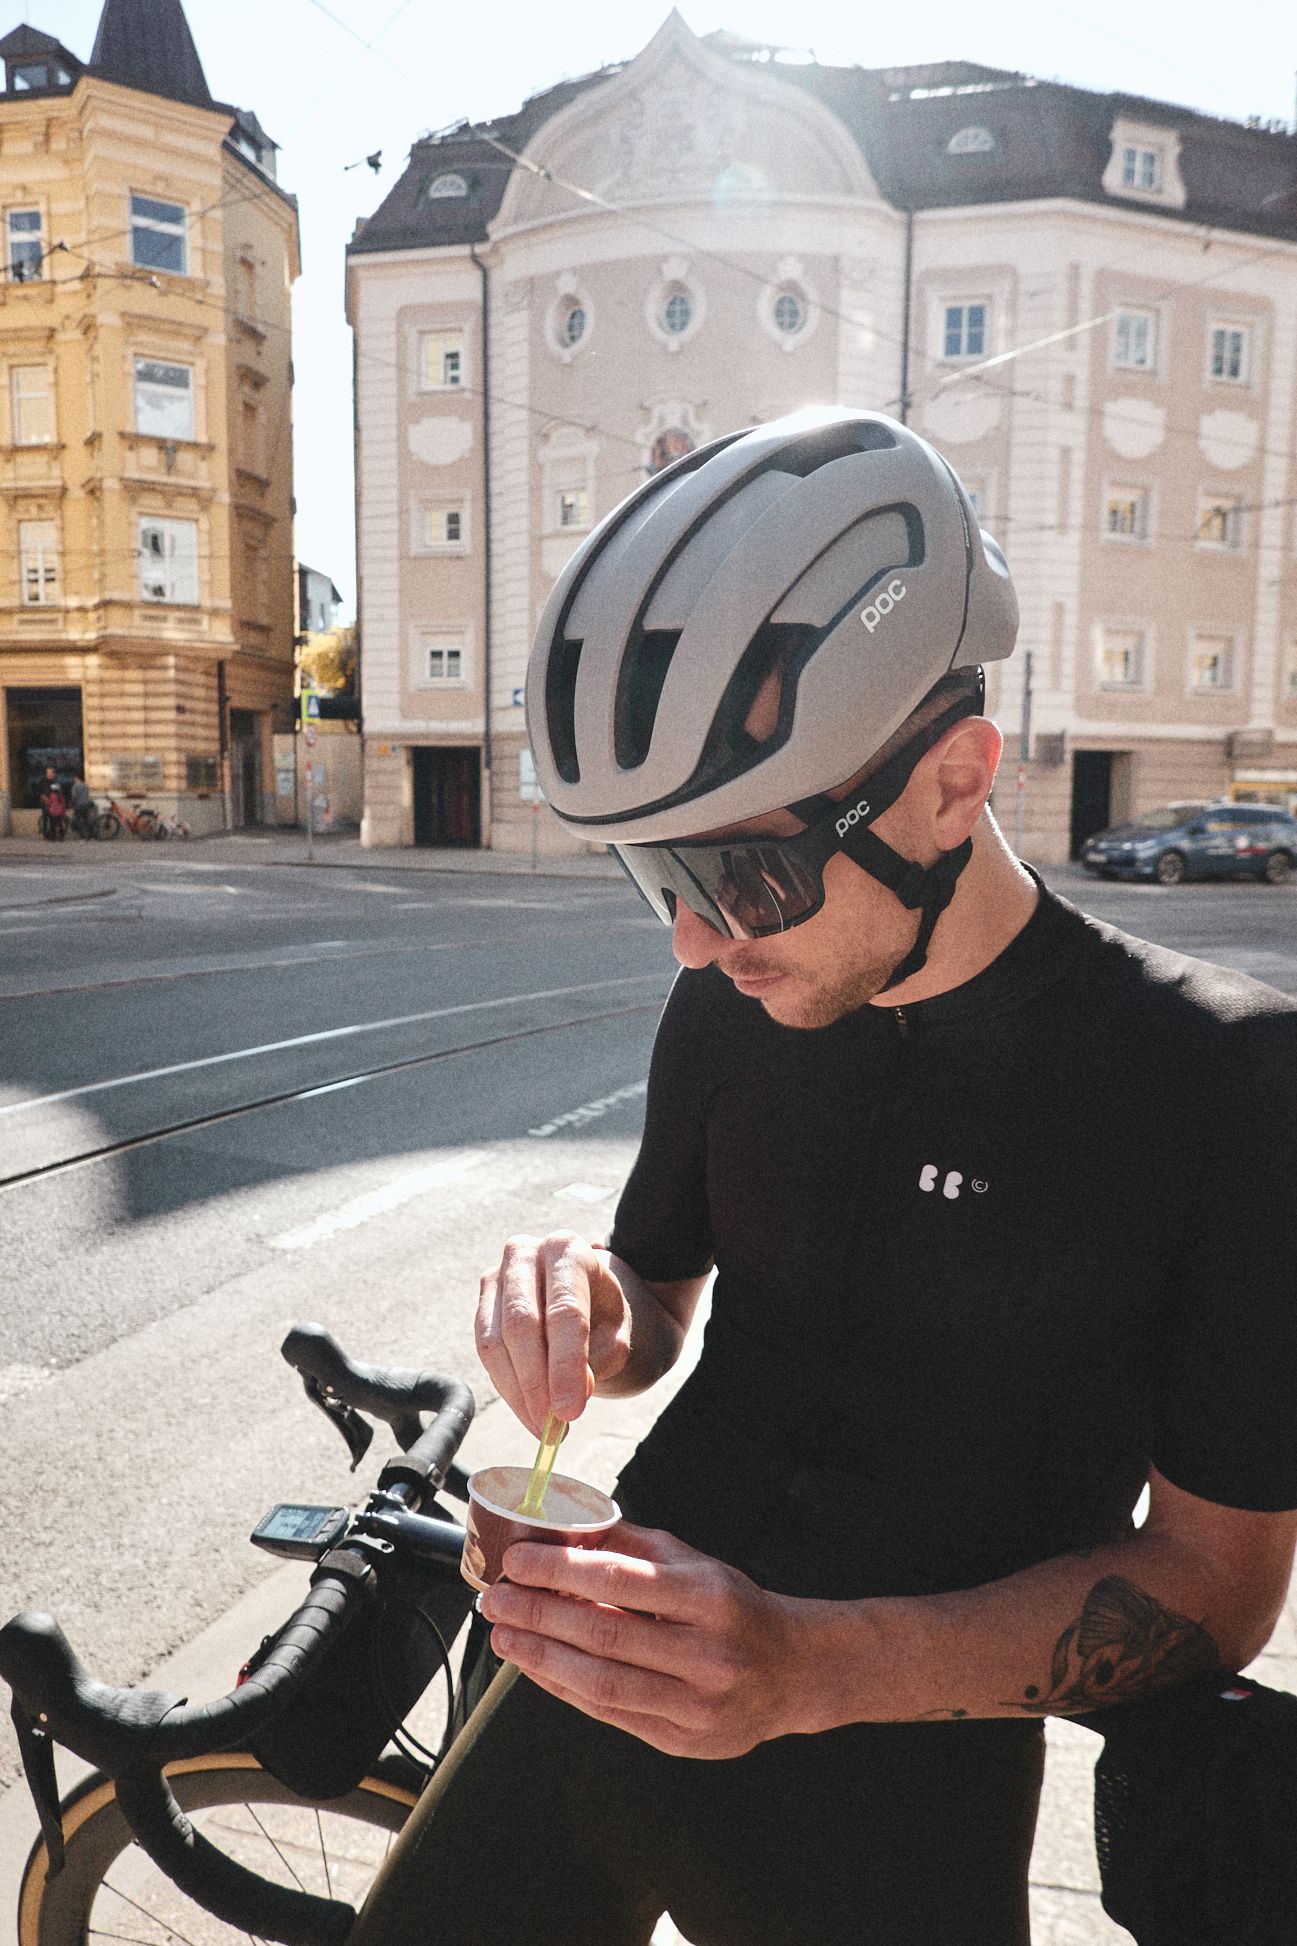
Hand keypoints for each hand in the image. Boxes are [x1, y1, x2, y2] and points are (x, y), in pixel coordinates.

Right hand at [476, 1231, 632, 1433]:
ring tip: (544, 1429)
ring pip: (495, 1343)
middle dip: (536, 1383)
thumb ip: (603, 1357)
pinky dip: (507, 1389)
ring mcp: (496, 1277)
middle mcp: (525, 1253)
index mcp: (567, 1250)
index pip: (566, 1311)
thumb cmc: (605, 1314)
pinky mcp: (482, 1304)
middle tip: (552, 1429)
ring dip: (518, 1394)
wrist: (586, 1296)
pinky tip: (529, 1412)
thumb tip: (576, 1391)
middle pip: (522, 1324)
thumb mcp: (619, 1332)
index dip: (566, 1365)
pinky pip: (486, 1353)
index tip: (570, 1412)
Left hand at [478, 1522, 809, 1757]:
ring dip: (541, 1656)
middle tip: (494, 1600)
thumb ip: (632, 1545)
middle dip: (537, 1614)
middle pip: (603, 1634)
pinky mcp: (683, 1741)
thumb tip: (564, 1526)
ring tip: (504, 1635)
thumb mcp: (695, 1562)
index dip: (561, 1571)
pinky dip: (564, 1687)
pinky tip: (537, 1665)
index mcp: (708, 1596)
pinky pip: (609, 1713)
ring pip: (600, 1682)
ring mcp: (695, 1704)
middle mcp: (705, 1652)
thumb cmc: (732, 1608)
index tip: (517, 1561)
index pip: (621, 1581)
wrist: (792, 1672)